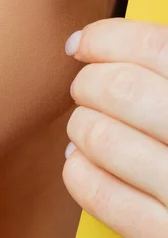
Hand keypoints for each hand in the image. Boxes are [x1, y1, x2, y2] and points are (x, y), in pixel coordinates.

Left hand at [63, 18, 167, 237]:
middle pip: (121, 90)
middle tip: (87, 88)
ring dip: (81, 127)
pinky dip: (79, 173)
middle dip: (88, 83)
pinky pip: (104, 197)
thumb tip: (114, 50)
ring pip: (103, 139)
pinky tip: (81, 162)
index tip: (83, 44)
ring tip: (86, 128)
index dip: (107, 40)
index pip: (158, 49)